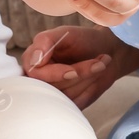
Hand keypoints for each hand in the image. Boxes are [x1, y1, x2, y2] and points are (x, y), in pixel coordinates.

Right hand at [21, 25, 138, 109]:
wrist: (106, 51)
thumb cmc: (83, 39)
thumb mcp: (64, 33)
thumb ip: (45, 41)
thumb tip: (35, 60)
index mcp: (32, 60)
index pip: (35, 74)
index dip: (55, 74)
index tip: (73, 71)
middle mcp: (39, 78)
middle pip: (52, 87)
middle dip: (79, 75)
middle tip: (99, 63)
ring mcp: (53, 92)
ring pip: (66, 96)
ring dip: (88, 80)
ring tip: (100, 64)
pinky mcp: (67, 102)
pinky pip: (75, 104)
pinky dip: (90, 90)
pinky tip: (97, 75)